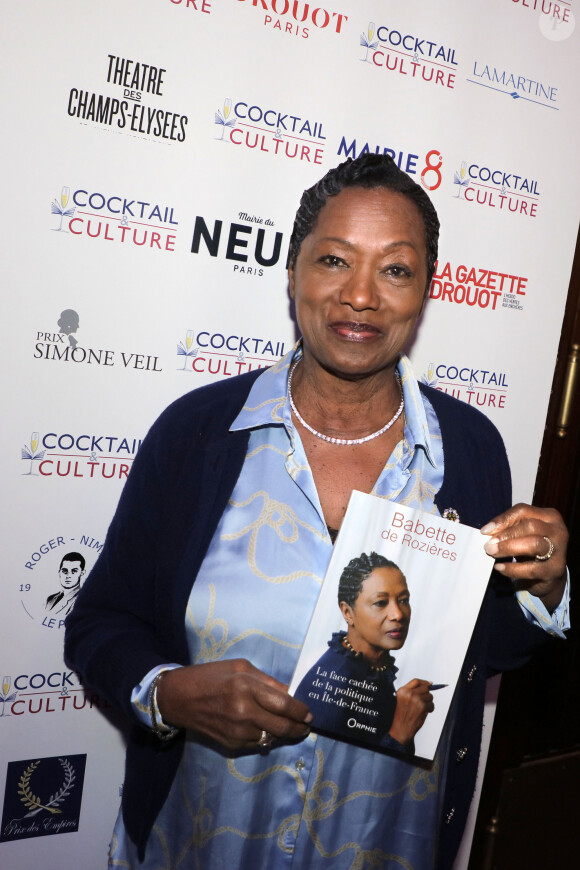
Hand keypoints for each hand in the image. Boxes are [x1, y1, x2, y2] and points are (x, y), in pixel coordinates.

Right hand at [156, 659, 311, 749]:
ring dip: (283, 734)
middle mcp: (244, 712)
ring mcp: (237, 731)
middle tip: (305, 726)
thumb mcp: (240, 667)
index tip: (309, 714)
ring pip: (272, 738)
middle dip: (298, 728)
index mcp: (246, 688)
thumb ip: (267, 681)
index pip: (284, 704)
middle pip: (282, 726)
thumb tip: (290, 693)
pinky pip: (257, 743)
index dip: (301, 711)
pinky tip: (267, 729)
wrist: (179, 698)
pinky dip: (266, 737)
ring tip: (289, 727)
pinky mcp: (231, 744)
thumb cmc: (211, 676)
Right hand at [388, 679, 433, 745]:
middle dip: (426, 695)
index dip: (424, 682)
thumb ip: (412, 691)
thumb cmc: (403, 715)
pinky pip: (432, 705)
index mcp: (403, 690)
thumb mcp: (403, 699)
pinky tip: (422, 713)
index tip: (430, 684)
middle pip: (425, 688)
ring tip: (421, 709)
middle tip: (423, 702)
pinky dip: (430, 709)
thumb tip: (429, 685)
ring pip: (430, 696)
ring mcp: (416, 699)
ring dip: (428, 703)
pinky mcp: (422, 706)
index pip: (416, 681)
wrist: (401, 728)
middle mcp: (409, 693)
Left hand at [481, 503, 567, 612]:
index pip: (523, 511)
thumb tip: (488, 531)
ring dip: (509, 548)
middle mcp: (558, 531)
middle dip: (506, 535)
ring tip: (492, 553)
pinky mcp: (555, 570)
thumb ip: (508, 529)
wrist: (548, 575)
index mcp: (549, 516)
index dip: (503, 519)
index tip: (485, 531)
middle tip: (488, 545)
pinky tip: (500, 568)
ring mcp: (559, 550)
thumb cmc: (531, 548)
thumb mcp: (522, 534)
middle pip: (530, 526)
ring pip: (534, 544)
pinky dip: (513, 569)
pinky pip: (532, 568)